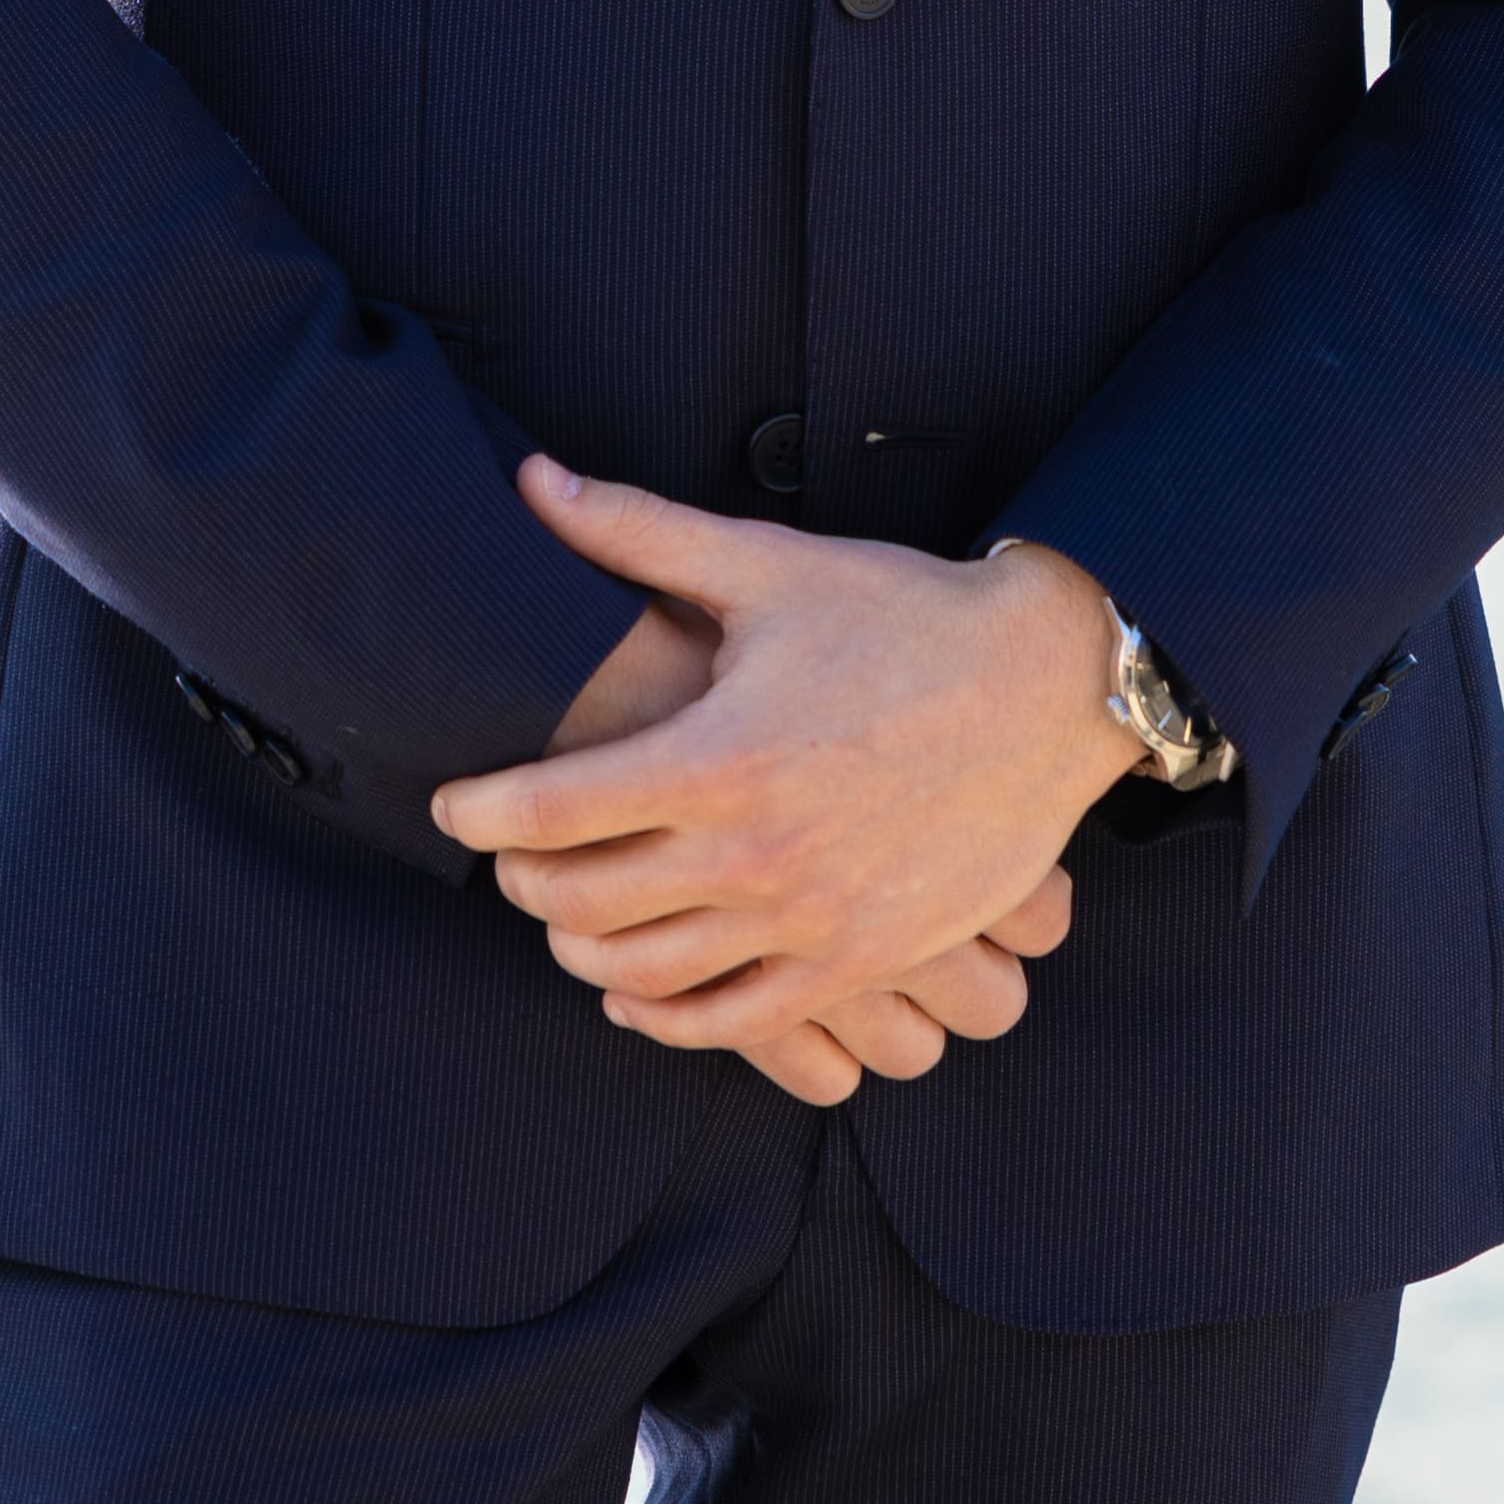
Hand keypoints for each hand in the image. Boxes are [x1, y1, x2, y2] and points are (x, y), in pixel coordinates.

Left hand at [436, 463, 1147, 1069]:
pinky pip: (732, 1023)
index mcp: (722, 755)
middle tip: (507, 857)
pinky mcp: (859, 958)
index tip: (454, 805)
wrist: (1050, 686)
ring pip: (644, 972)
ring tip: (561, 916)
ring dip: (578, 949)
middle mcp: (757, 852)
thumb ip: (635, 530)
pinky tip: (634, 990)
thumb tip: (531, 481)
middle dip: (520, 882)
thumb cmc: (904, 614)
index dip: (480, 814)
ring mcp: (810, 918)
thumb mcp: (768, 566)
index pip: (550, 811)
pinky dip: (662, 1016)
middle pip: (580, 902)